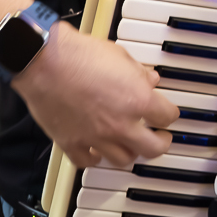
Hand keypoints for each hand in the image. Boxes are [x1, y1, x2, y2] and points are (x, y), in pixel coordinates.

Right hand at [12, 21, 179, 168]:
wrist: (45, 62)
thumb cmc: (80, 54)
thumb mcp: (119, 55)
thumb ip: (138, 72)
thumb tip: (150, 79)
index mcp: (137, 99)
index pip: (167, 116)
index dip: (170, 114)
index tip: (167, 114)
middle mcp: (120, 123)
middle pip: (153, 148)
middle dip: (160, 143)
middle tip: (160, 138)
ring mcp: (96, 137)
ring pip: (123, 160)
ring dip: (130, 152)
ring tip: (131, 144)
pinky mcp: (72, 143)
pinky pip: (88, 162)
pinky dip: (95, 158)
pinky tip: (97, 151)